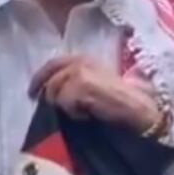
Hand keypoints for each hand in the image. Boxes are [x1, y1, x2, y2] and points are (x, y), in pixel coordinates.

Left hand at [28, 56, 160, 132]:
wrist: (140, 109)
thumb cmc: (123, 101)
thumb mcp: (99, 83)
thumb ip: (77, 81)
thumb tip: (51, 92)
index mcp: (85, 58)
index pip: (54, 62)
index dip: (41, 76)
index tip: (33, 91)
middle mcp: (81, 61)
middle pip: (51, 76)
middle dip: (47, 92)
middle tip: (44, 105)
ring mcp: (80, 72)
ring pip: (54, 91)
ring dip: (62, 105)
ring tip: (79, 113)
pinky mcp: (81, 86)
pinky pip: (63, 103)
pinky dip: (73, 113)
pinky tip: (87, 116)